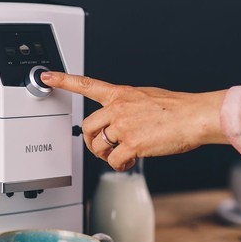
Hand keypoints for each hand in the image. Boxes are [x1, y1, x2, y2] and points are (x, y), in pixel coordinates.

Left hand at [40, 71, 228, 170]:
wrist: (194, 117)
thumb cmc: (177, 109)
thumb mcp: (147, 97)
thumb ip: (128, 106)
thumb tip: (121, 120)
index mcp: (121, 94)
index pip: (86, 84)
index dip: (63, 80)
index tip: (46, 76)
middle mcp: (118, 108)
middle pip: (87, 126)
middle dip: (91, 141)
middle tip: (101, 148)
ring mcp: (123, 126)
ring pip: (98, 145)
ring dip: (105, 155)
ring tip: (121, 155)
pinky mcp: (131, 144)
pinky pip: (113, 160)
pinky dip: (119, 165)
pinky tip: (131, 161)